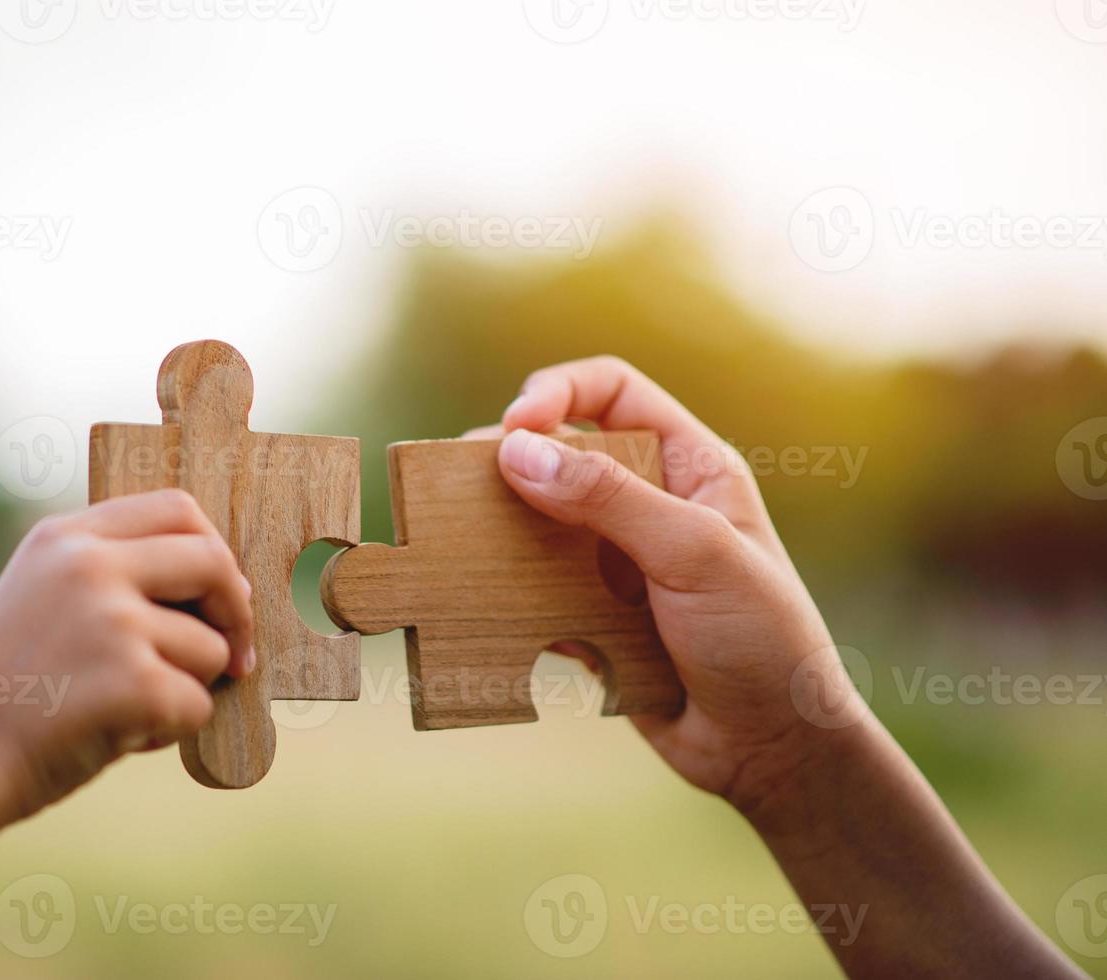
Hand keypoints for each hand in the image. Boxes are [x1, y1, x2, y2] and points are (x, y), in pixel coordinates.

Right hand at [0, 489, 254, 821]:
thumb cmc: (3, 692)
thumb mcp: (42, 599)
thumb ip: (114, 576)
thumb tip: (229, 588)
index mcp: (66, 537)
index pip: (176, 508)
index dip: (214, 549)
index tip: (221, 592)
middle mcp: (90, 566)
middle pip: (213, 563)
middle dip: (236, 613)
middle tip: (236, 658)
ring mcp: (113, 621)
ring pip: (210, 648)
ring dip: (187, 688)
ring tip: (121, 710)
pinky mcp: (134, 682)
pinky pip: (196, 705)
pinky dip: (169, 732)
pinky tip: (114, 737)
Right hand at [471, 356, 856, 815]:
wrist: (774, 751)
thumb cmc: (763, 641)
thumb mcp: (695, 554)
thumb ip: (608, 498)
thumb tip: (515, 451)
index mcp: (690, 467)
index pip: (612, 392)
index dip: (557, 394)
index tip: (511, 429)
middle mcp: (651, 504)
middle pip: (562, 453)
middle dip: (510, 463)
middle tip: (462, 487)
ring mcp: (619, 563)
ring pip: (539, 523)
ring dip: (499, 529)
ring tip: (458, 540)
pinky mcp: (594, 617)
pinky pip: (534, 590)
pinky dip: (506, 592)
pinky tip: (485, 603)